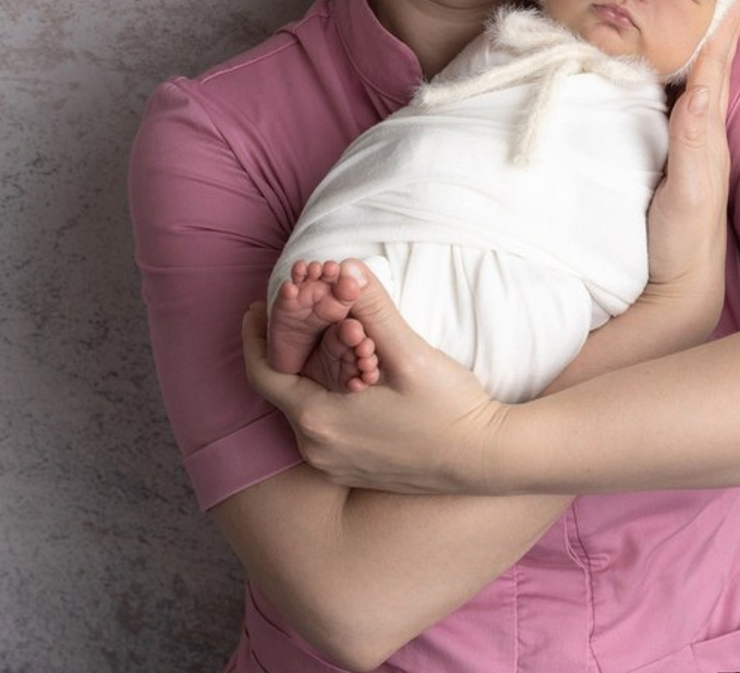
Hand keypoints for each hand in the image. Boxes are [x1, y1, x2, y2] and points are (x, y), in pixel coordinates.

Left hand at [243, 262, 511, 494]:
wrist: (486, 459)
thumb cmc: (448, 409)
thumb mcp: (409, 353)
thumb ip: (374, 308)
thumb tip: (345, 267)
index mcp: (318, 420)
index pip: (262, 373)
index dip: (253, 336)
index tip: (256, 306)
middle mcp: (316, 449)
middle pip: (285, 389)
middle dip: (291, 347)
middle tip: (301, 310)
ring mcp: (335, 465)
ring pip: (306, 408)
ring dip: (312, 372)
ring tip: (329, 336)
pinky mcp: (355, 471)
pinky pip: (325, 428)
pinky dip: (327, 396)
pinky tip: (353, 373)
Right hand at [644, 1, 739, 316]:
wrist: (684, 292)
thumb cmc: (683, 245)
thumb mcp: (687, 193)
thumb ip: (693, 142)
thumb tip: (702, 89)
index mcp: (708, 137)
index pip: (715, 75)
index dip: (722, 36)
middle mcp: (705, 139)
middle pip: (712, 74)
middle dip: (715, 34)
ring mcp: (694, 153)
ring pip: (699, 90)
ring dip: (702, 56)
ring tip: (701, 26)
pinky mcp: (678, 167)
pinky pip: (683, 111)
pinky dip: (683, 85)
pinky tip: (676, 84)